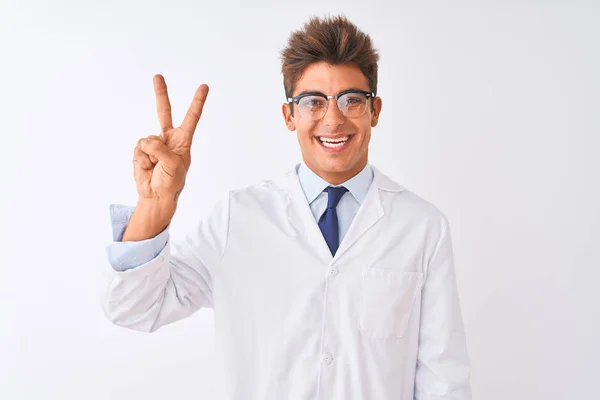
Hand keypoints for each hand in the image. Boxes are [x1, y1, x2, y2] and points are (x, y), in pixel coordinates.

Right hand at [133, 74, 208, 202]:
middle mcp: (168, 138)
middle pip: (164, 112)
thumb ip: (161, 149)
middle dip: (160, 93)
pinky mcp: (141, 150)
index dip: (197, 102)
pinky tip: (147, 168)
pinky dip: (141, 160)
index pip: (191, 117)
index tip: (204, 86)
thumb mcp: (173, 166)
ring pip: (147, 140)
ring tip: (156, 168)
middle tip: (157, 76)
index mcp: (183, 140)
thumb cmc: (171, 182)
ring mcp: (153, 143)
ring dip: (150, 156)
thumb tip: (146, 140)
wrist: (156, 196)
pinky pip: (138, 150)